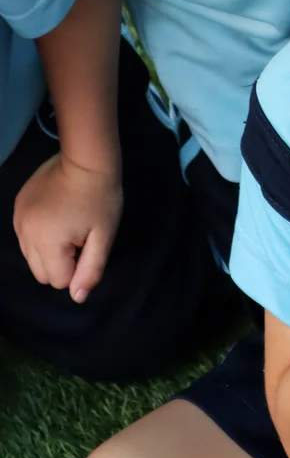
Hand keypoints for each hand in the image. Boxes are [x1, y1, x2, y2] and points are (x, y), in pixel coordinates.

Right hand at [13, 153, 122, 302]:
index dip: (77, 268)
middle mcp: (25, 234)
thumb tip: (76, 298)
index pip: (58, 281)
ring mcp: (18, 220)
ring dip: (49, 251)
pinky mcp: (17, 208)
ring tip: (68, 225)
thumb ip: (91, 270)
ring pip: (31, 257)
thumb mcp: (104, 237)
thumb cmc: (101, 198)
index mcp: (47, 243)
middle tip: (79, 237)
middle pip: (41, 273)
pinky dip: (39, 235)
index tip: (87, 244)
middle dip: (61, 264)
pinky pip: (26, 237)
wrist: (85, 159)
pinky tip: (56, 216)